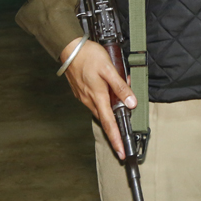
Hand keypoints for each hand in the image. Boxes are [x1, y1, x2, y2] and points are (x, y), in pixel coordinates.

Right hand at [60, 37, 136, 159]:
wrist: (69, 48)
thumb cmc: (89, 56)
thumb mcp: (109, 69)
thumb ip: (121, 86)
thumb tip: (131, 103)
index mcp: (98, 97)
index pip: (109, 123)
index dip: (116, 139)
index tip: (121, 151)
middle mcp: (89, 100)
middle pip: (105, 119)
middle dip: (114, 130)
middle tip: (123, 138)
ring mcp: (84, 96)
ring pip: (100, 109)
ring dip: (110, 112)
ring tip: (120, 106)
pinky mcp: (81, 91)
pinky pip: (95, 101)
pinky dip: (104, 102)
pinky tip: (109, 94)